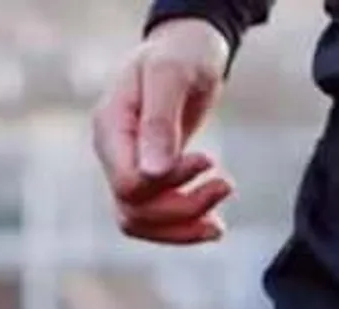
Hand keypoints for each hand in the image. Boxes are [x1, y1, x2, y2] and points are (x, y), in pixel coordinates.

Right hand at [91, 23, 233, 246]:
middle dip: (183, 208)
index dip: (169, 185)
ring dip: (183, 226)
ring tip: (220, 221)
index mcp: (111, 128)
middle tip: (227, 184)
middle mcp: (113, 153)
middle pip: (135, 211)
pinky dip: (182, 227)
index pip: (128, 186)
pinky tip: (213, 224)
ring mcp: (127, 167)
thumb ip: (159, 123)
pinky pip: (154, 218)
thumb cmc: (180, 54)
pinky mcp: (147, 177)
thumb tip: (153, 174)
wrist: (187, 49)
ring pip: (140, 223)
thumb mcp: (171, 76)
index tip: (208, 160)